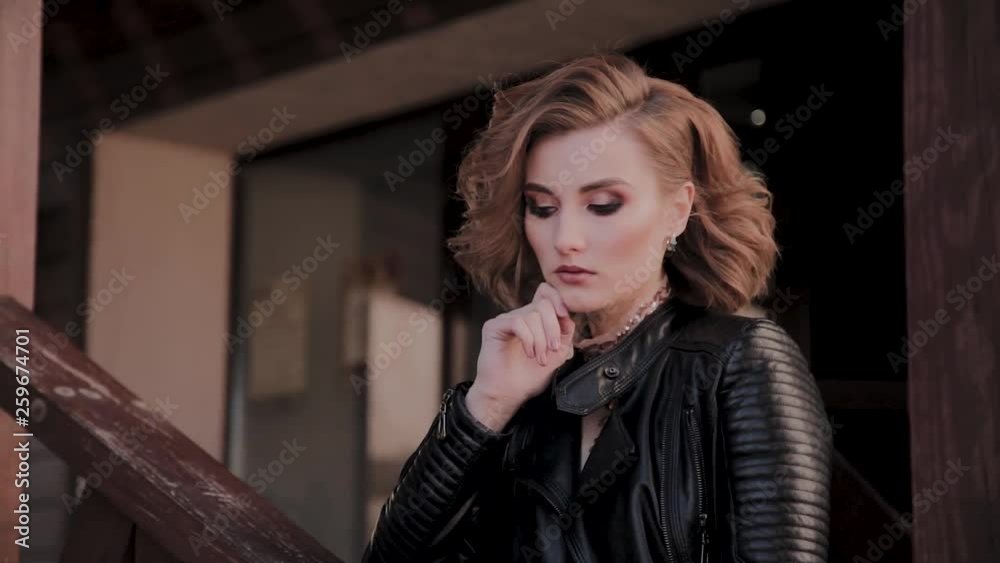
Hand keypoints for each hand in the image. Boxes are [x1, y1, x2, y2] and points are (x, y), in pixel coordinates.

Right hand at [466, 283, 574, 429]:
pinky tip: (529, 353)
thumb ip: (565, 333)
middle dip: (553, 328)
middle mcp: (520, 316)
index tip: (564, 316)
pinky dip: (528, 339)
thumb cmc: (529, 377)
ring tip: (540, 358)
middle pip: (543, 304)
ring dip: (541, 340)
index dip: (558, 298)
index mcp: (536, 319)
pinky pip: (518, 322)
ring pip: (532, 315)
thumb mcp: (557, 354)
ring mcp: (506, 320)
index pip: (546, 292)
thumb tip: (568, 317)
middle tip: (553, 349)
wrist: (509, 394)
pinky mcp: (494, 327)